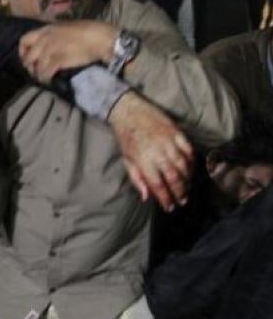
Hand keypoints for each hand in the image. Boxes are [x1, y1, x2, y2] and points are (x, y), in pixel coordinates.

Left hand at [19, 21, 117, 82]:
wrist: (100, 38)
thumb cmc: (87, 32)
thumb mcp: (65, 29)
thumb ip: (53, 35)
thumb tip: (48, 44)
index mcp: (46, 29)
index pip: (24, 40)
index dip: (23, 52)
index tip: (28, 59)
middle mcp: (45, 39)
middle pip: (28, 57)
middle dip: (29, 67)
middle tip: (35, 71)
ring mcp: (50, 50)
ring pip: (36, 67)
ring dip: (38, 75)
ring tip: (43, 78)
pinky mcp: (58, 60)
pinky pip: (45, 73)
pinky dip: (45, 79)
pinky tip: (49, 81)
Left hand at [108, 91, 193, 211]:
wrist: (129, 111)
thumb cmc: (126, 137)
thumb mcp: (127, 159)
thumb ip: (137, 178)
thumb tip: (146, 197)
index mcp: (143, 160)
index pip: (158, 184)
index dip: (165, 198)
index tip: (170, 207)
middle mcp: (157, 152)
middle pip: (174, 177)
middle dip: (180, 191)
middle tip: (183, 200)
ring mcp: (169, 141)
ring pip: (184, 164)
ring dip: (187, 178)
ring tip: (187, 187)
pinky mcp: (176, 132)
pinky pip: (188, 149)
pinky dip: (192, 160)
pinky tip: (190, 168)